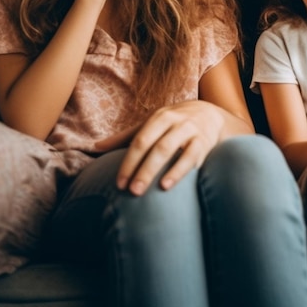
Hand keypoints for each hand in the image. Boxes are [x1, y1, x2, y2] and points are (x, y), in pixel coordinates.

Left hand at [99, 100, 225, 195]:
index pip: (140, 140)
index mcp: (160, 117)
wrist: (211, 114)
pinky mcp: (204, 142)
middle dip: (141, 169)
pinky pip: (191, 157)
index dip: (128, 162)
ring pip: (171, 150)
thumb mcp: (152, 124)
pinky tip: (167, 185)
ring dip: (156, 170)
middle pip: (155, 146)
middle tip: (130, 192)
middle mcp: (176, 122)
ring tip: (144, 191)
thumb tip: (95, 147)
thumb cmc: (175, 123)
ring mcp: (191, 131)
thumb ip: (126, 136)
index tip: (119, 183)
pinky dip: (179, 171)